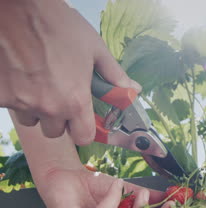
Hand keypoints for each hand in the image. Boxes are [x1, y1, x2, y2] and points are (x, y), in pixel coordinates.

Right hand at [0, 0, 140, 144]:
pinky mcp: (0, 95)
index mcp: (75, 101)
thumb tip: (132, 89)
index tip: (84, 121)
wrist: (16, 8)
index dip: (85, 130)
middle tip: (61, 94)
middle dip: (61, 118)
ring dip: (37, 108)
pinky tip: (21, 74)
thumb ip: (114, 75)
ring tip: (40, 81)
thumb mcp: (94, 49)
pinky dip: (16, 95)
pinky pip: (12, 105)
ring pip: (32, 119)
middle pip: (56, 131)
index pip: (83, 137)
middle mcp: (48, 107)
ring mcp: (21, 102)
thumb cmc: (57, 25)